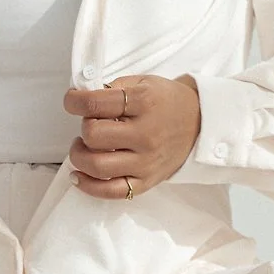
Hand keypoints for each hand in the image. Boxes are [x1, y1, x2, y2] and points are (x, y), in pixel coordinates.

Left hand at [64, 75, 201, 196]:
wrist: (201, 123)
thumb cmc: (168, 102)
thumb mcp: (144, 82)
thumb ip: (113, 88)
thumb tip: (82, 97)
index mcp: (144, 103)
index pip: (95, 104)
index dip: (73, 101)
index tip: (72, 100)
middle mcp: (145, 135)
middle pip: (93, 135)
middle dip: (84, 127)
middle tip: (91, 124)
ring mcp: (146, 162)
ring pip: (97, 166)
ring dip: (80, 155)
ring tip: (84, 147)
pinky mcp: (146, 181)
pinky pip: (110, 191)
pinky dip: (88, 185)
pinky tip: (78, 175)